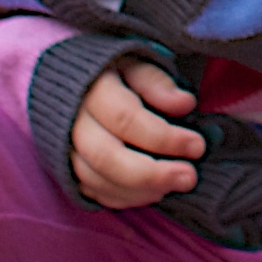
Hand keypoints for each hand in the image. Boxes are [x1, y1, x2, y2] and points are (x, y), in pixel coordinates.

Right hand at [70, 58, 205, 207]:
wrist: (77, 85)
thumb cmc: (116, 73)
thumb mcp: (136, 64)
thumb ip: (157, 83)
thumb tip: (185, 103)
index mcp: (92, 89)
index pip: (126, 119)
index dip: (163, 137)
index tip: (197, 146)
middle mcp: (72, 122)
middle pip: (107, 157)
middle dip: (152, 173)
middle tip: (188, 177)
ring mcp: (65, 149)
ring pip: (97, 180)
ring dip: (139, 190)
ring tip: (173, 186)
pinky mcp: (66, 168)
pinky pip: (91, 192)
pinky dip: (123, 197)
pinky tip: (152, 192)